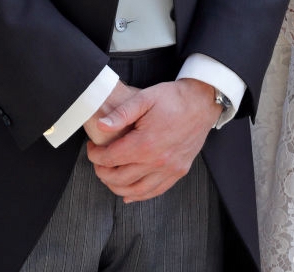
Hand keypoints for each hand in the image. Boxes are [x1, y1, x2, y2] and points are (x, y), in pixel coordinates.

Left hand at [86, 78, 219, 201]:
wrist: (202, 102)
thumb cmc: (173, 98)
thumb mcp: (145, 98)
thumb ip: (121, 113)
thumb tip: (101, 126)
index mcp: (145, 143)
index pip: (111, 158)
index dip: (96, 155)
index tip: (91, 149)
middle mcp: (157, 161)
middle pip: (120, 178)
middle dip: (102, 172)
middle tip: (98, 162)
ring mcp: (170, 169)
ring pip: (136, 190)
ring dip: (117, 187)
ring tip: (109, 177)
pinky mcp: (179, 172)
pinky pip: (155, 191)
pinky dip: (139, 195)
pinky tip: (129, 193)